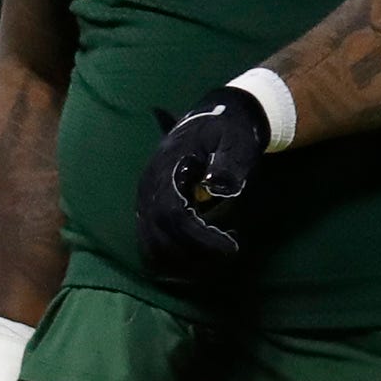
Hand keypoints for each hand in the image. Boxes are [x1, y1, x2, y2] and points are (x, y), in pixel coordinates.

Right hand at [137, 85, 273, 276]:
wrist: (217, 118)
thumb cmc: (228, 131)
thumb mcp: (234, 141)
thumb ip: (227, 164)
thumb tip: (218, 188)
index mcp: (166, 169)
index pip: (173, 215)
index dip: (201, 238)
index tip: (232, 246)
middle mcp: (149, 187)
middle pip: (157, 237)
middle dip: (193, 255)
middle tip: (226, 254)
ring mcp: (146, 199)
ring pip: (150, 246)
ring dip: (180, 262)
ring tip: (215, 257)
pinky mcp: (150, 208)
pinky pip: (151, 243)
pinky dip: (172, 258)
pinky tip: (200, 256)